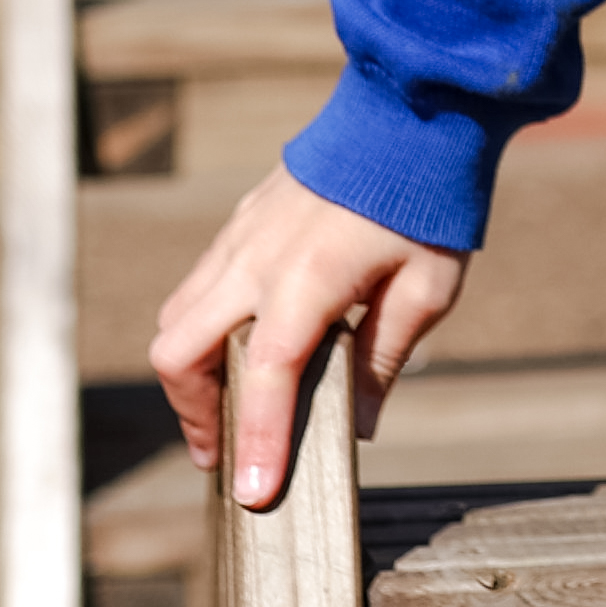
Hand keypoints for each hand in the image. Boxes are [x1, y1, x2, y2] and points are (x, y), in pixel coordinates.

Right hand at [147, 167, 472, 510]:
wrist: (412, 111)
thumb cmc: (428, 203)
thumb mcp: (427, 289)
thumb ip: (383, 360)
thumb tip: (356, 427)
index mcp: (306, 282)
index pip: (264, 380)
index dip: (254, 442)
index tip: (252, 495)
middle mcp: (256, 261)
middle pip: (178, 352)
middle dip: (193, 413)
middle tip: (225, 455)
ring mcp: (240, 237)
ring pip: (176, 317)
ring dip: (189, 373)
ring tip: (226, 413)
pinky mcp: (241, 221)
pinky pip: (198, 286)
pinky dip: (202, 329)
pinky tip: (238, 350)